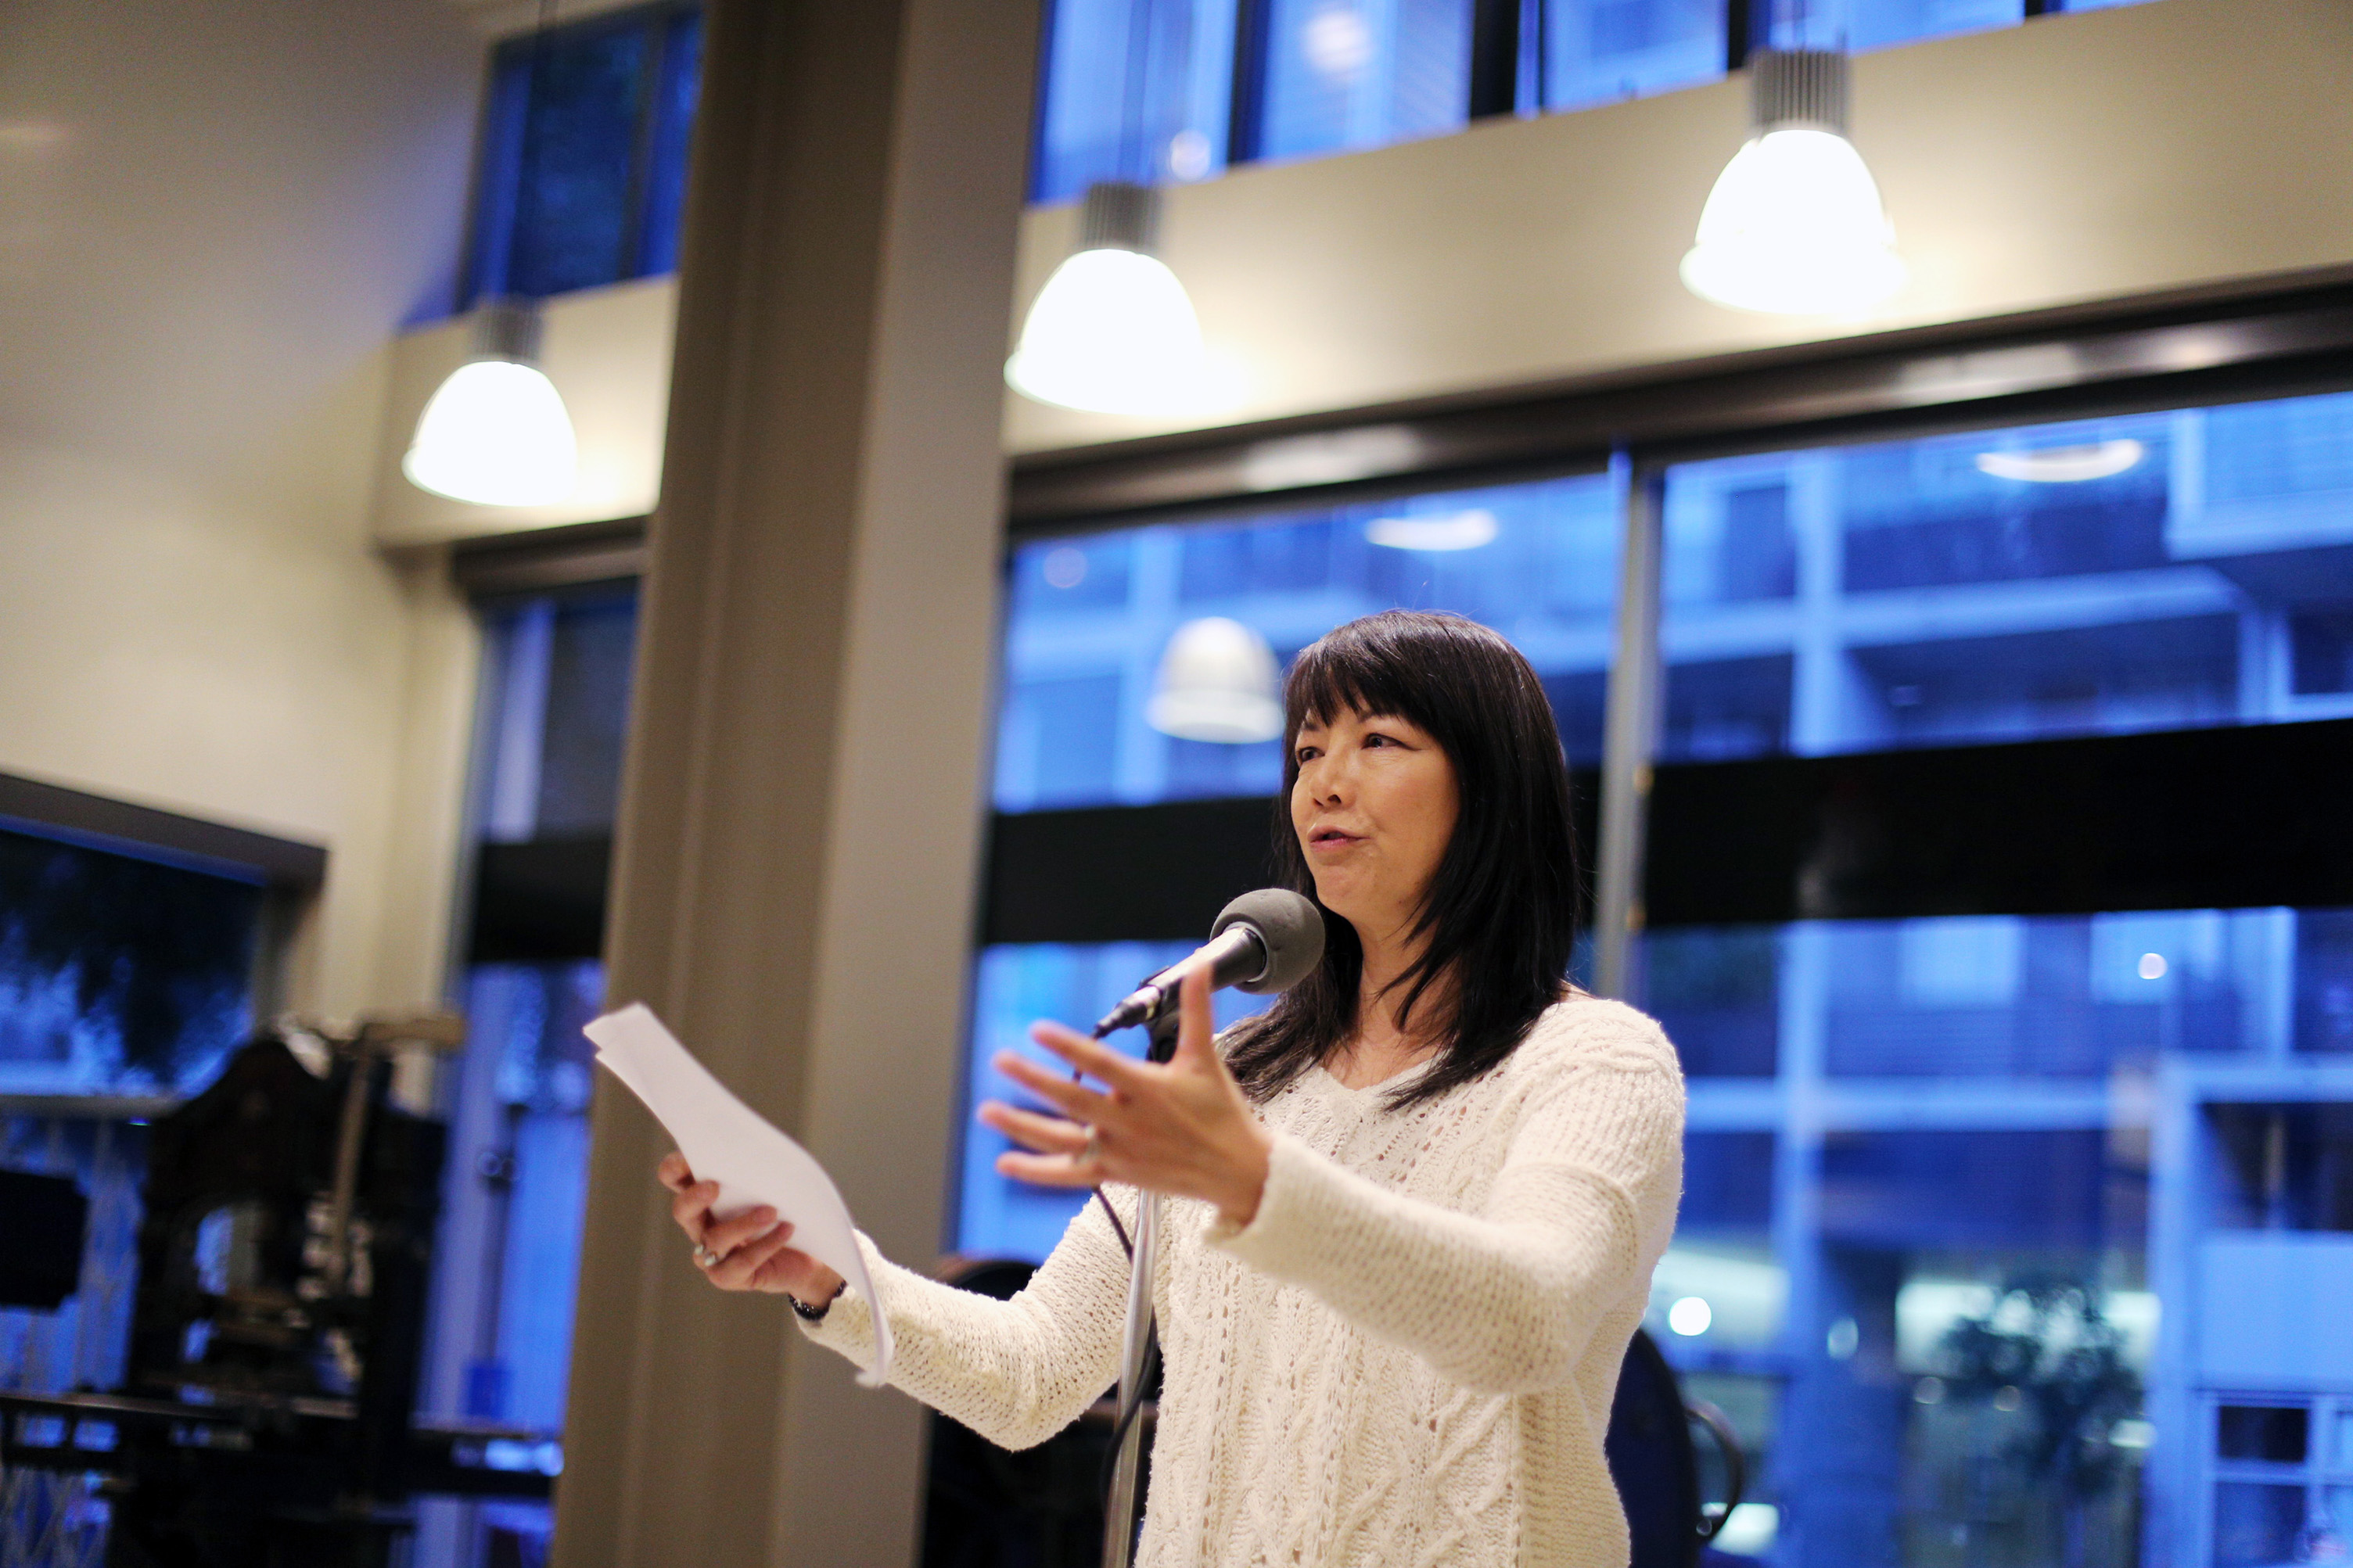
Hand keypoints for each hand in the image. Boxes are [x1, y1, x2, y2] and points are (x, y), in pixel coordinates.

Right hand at [658, 1151, 843, 1301]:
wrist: (808, 1253)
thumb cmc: (788, 1210)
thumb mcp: (776, 1185)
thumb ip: (762, 1170)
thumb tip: (765, 1155)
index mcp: (705, 1196)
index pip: (675, 1178)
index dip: (674, 1168)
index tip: (688, 1159)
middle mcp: (701, 1225)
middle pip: (682, 1210)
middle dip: (694, 1197)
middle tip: (714, 1186)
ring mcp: (711, 1254)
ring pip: (714, 1239)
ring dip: (743, 1223)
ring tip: (772, 1211)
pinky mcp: (728, 1276)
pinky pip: (740, 1263)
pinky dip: (765, 1245)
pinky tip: (785, 1230)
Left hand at [978, 969, 1272, 1226]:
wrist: (1236, 1170)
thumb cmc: (1221, 1113)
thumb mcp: (1206, 1057)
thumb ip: (1196, 1009)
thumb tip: (1197, 966)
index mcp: (1148, 1089)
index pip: (1100, 1064)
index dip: (1068, 1046)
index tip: (1038, 1029)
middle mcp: (1128, 1121)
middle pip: (1071, 1100)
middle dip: (1033, 1080)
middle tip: (1001, 1060)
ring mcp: (1119, 1150)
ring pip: (1061, 1139)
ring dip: (1021, 1125)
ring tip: (987, 1111)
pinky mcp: (1114, 1173)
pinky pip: (1068, 1174)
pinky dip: (1035, 1171)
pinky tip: (1004, 1162)